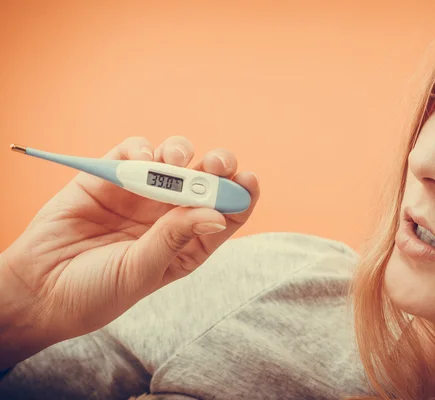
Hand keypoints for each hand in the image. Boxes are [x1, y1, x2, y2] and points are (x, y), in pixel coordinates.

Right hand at [0, 136, 259, 367]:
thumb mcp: (141, 271)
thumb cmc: (95, 291)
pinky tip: (142, 163)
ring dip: (180, 153)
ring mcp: (141, 193)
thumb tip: (218, 215)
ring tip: (174, 163)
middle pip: (205, 180)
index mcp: (187, 242)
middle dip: (217, 166)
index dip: (240, 194)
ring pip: (174, 158)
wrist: (38, 290)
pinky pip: (134, 151)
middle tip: (216, 164)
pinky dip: (142, 150)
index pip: (226, 212)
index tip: (248, 180)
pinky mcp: (110, 176)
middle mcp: (169, 214)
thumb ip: (175, 238)